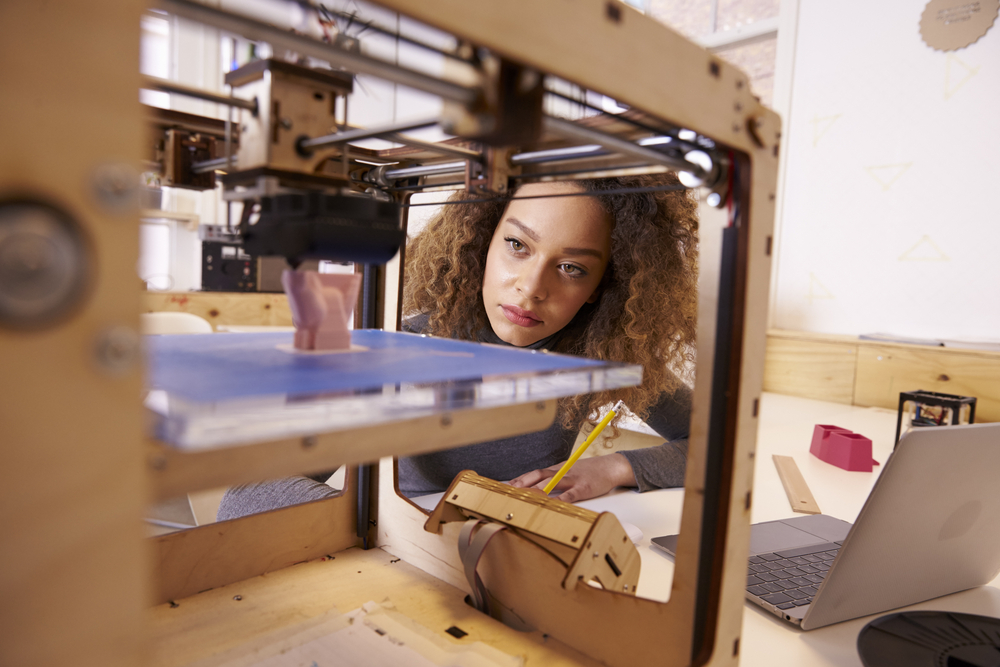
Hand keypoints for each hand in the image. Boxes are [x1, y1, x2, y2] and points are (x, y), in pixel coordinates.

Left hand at [508, 453, 636, 502]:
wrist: (611, 467)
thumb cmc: (590, 471)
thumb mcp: (570, 470)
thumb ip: (555, 477)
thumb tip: (538, 486)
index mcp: (558, 468)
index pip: (535, 473)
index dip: (520, 479)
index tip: (507, 487)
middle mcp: (562, 472)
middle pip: (538, 475)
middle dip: (522, 484)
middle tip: (509, 493)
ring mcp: (573, 479)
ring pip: (551, 482)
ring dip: (536, 490)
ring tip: (524, 497)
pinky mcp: (584, 488)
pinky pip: (571, 494)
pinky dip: (561, 499)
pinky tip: (553, 505)